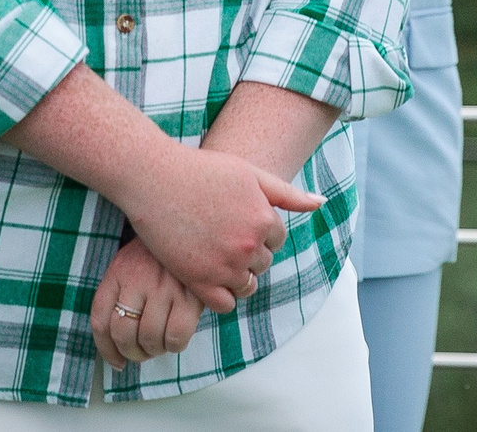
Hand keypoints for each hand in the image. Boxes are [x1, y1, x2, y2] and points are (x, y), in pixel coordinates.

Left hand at [91, 240, 206, 368]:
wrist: (191, 223)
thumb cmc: (160, 253)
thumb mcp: (130, 263)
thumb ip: (120, 295)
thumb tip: (117, 348)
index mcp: (118, 272)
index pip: (101, 321)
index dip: (106, 350)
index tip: (116, 361)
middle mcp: (137, 279)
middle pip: (123, 334)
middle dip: (131, 353)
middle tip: (141, 354)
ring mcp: (164, 287)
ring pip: (149, 338)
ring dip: (153, 351)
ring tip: (160, 345)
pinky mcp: (191, 294)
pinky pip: (176, 336)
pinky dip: (174, 345)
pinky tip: (176, 338)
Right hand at [114, 142, 320, 313]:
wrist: (155, 179)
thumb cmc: (203, 171)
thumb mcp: (250, 174)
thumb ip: (287, 193)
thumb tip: (321, 203)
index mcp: (264, 219)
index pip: (277, 240)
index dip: (259, 232)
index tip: (237, 221)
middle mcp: (249, 246)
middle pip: (263, 264)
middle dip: (249, 253)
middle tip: (222, 236)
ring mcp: (224, 266)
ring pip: (247, 286)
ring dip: (237, 275)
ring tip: (216, 255)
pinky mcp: (199, 281)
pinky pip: (225, 304)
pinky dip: (222, 294)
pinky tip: (208, 274)